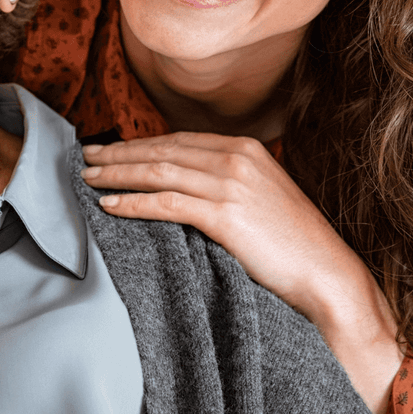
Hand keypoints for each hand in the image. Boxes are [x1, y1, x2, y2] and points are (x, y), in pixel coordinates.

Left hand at [81, 132, 404, 413]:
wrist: (326, 272)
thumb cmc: (293, 243)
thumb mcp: (261, 196)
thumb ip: (226, 181)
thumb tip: (184, 184)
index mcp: (245, 148)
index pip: (177, 140)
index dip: (140, 144)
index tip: (112, 149)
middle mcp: (236, 157)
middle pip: (162, 151)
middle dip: (119, 153)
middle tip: (86, 156)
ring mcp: (231, 183)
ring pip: (158, 172)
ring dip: (117, 174)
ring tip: (88, 178)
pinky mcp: (225, 214)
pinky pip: (167, 203)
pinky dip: (134, 202)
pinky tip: (111, 205)